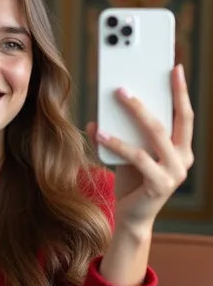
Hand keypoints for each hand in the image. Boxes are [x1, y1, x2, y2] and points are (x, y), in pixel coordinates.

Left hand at [87, 64, 193, 235]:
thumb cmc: (132, 182)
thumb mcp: (131, 153)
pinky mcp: (160, 185)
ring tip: (118, 95)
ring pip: (156, 134)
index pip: (184, 115)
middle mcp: (183, 159)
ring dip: (135, 112)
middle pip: (174, 120)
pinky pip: (137, 157)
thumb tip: (101, 113)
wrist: (131, 218)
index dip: (181, 91)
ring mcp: (174, 173)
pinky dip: (117, 142)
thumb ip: (124, 134)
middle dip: (159, 94)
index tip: (175, 68)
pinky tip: (100, 133)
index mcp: (182, 149)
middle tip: (141, 77)